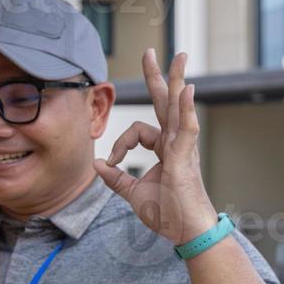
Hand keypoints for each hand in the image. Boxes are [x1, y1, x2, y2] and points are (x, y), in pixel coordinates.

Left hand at [93, 48, 218, 244]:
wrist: (187, 232)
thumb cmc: (168, 214)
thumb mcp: (133, 194)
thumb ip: (116, 179)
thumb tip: (96, 165)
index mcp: (163, 149)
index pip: (137, 131)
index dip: (120, 144)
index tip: (111, 163)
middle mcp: (174, 143)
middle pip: (164, 102)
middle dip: (157, 77)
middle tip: (150, 51)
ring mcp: (182, 148)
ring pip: (177, 107)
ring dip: (177, 80)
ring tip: (180, 56)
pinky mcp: (186, 157)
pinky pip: (186, 128)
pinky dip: (187, 108)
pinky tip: (187, 89)